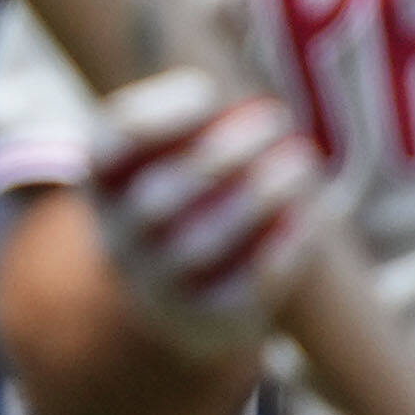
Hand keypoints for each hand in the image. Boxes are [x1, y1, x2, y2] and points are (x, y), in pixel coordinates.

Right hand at [85, 65, 324, 335]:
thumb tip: (235, 106)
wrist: (185, 301)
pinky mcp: (202, 323)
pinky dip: (280, 251)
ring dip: (257, 197)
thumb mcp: (169, 157)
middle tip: (277, 117)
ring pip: (201, 244)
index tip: (208, 91)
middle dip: (222, 153)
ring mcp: (156, 288)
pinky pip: (241, 288)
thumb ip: (189, 125)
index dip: (155, 120)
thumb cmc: (187, 199)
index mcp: (103, 192)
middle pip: (159, 197)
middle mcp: (118, 243)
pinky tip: (311, 215)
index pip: (110, 150)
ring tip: (302, 161)